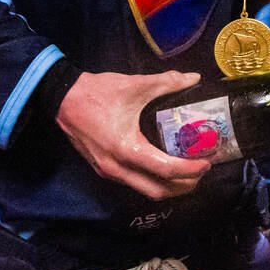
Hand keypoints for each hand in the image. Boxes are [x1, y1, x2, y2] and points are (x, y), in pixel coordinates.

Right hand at [58, 71, 210, 198]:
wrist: (63, 99)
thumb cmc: (98, 93)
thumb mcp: (135, 84)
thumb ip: (167, 82)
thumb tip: (193, 78)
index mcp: (127, 149)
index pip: (166, 170)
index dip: (191, 169)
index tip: (207, 161)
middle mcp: (117, 167)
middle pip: (158, 191)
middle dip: (184, 185)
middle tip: (202, 170)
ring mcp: (109, 172)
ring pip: (145, 190)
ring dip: (169, 186)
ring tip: (188, 171)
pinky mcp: (104, 169)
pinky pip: (134, 183)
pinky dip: (154, 180)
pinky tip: (165, 167)